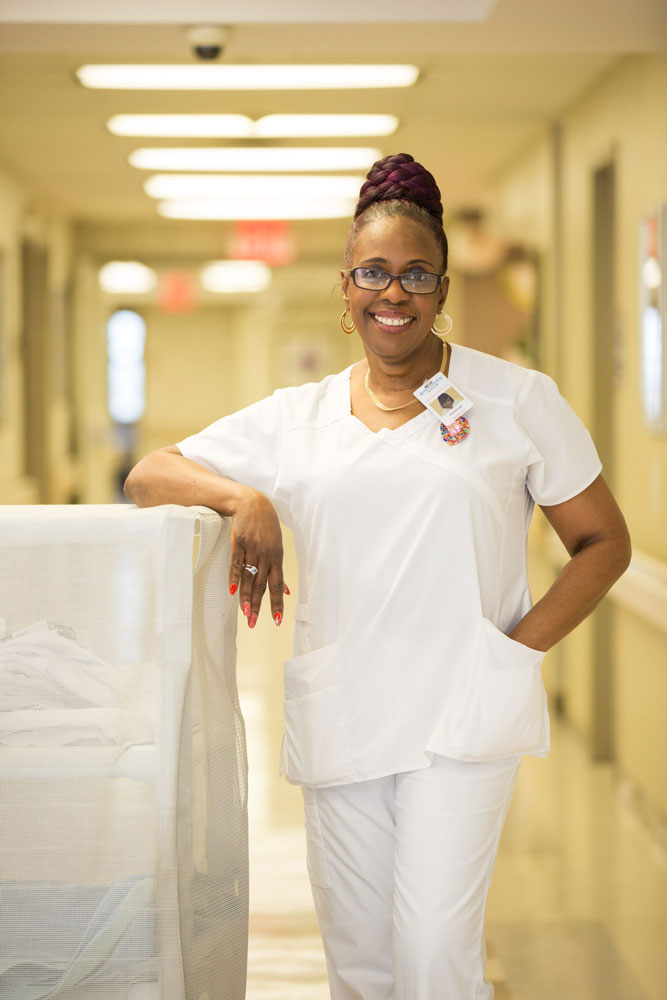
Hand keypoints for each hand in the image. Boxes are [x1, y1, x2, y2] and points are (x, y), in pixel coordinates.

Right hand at [228, 487, 288, 628]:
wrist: (252, 504)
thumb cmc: (267, 528)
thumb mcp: (277, 547)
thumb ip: (279, 572)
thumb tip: (287, 592)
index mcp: (277, 558)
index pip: (277, 586)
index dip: (277, 604)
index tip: (277, 620)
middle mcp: (266, 556)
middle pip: (261, 585)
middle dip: (257, 606)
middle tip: (253, 624)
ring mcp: (252, 549)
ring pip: (248, 578)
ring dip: (245, 597)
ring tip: (244, 614)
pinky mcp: (238, 543)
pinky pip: (236, 563)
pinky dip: (234, 577)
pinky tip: (232, 591)